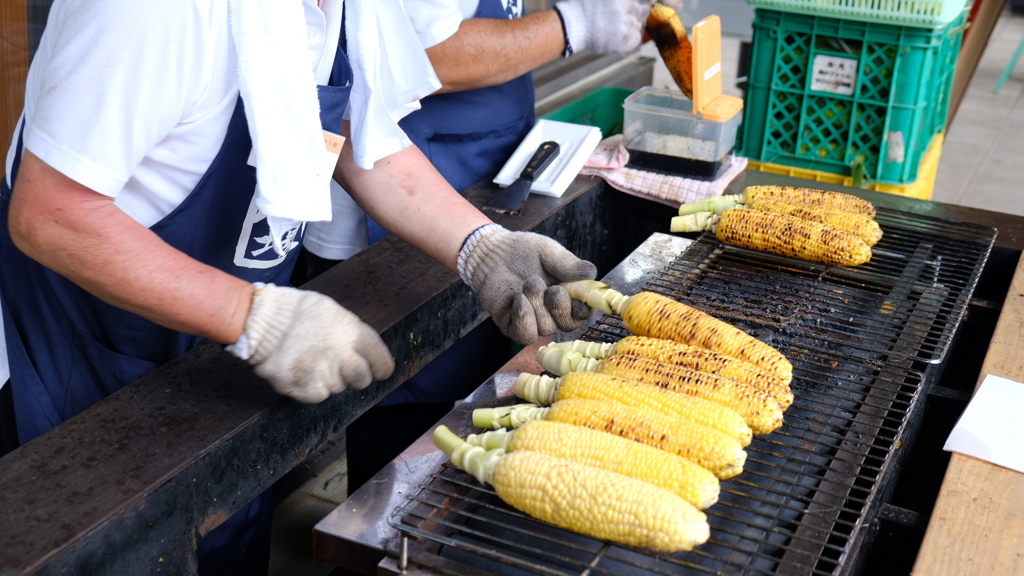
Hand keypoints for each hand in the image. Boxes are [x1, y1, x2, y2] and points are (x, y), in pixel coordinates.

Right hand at [228, 284, 394, 402]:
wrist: (260, 319)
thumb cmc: (296, 310)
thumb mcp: (332, 311)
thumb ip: (349, 331)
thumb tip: (361, 349)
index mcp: (352, 333)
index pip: (381, 359)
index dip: (383, 368)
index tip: (381, 371)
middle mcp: (341, 355)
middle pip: (362, 379)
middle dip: (357, 376)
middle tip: (344, 369)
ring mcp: (321, 373)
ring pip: (338, 388)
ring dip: (330, 379)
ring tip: (313, 362)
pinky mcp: (302, 387)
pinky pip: (318, 396)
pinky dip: (312, 388)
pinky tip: (303, 372)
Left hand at [459, 225, 597, 343]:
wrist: (493, 253)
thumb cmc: (524, 251)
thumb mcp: (548, 252)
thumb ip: (568, 264)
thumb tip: (591, 273)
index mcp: (569, 294)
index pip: (585, 311)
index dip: (586, 309)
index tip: (580, 300)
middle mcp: (554, 312)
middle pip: (569, 325)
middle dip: (561, 307)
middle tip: (552, 289)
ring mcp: (534, 322)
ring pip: (546, 328)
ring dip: (538, 305)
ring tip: (529, 283)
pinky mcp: (514, 327)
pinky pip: (525, 335)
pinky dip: (524, 318)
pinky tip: (519, 299)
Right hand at [554, 0, 653, 53]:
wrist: (572, 25)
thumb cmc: (582, 7)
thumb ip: (619, 0)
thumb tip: (643, 2)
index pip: (646, 0)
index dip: (641, 4)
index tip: (638, 6)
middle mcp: (628, 6)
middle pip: (644, 11)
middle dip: (635, 15)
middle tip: (620, 19)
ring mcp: (627, 22)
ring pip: (637, 26)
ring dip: (628, 28)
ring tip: (610, 29)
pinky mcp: (625, 38)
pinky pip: (635, 39)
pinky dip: (627, 40)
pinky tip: (613, 37)